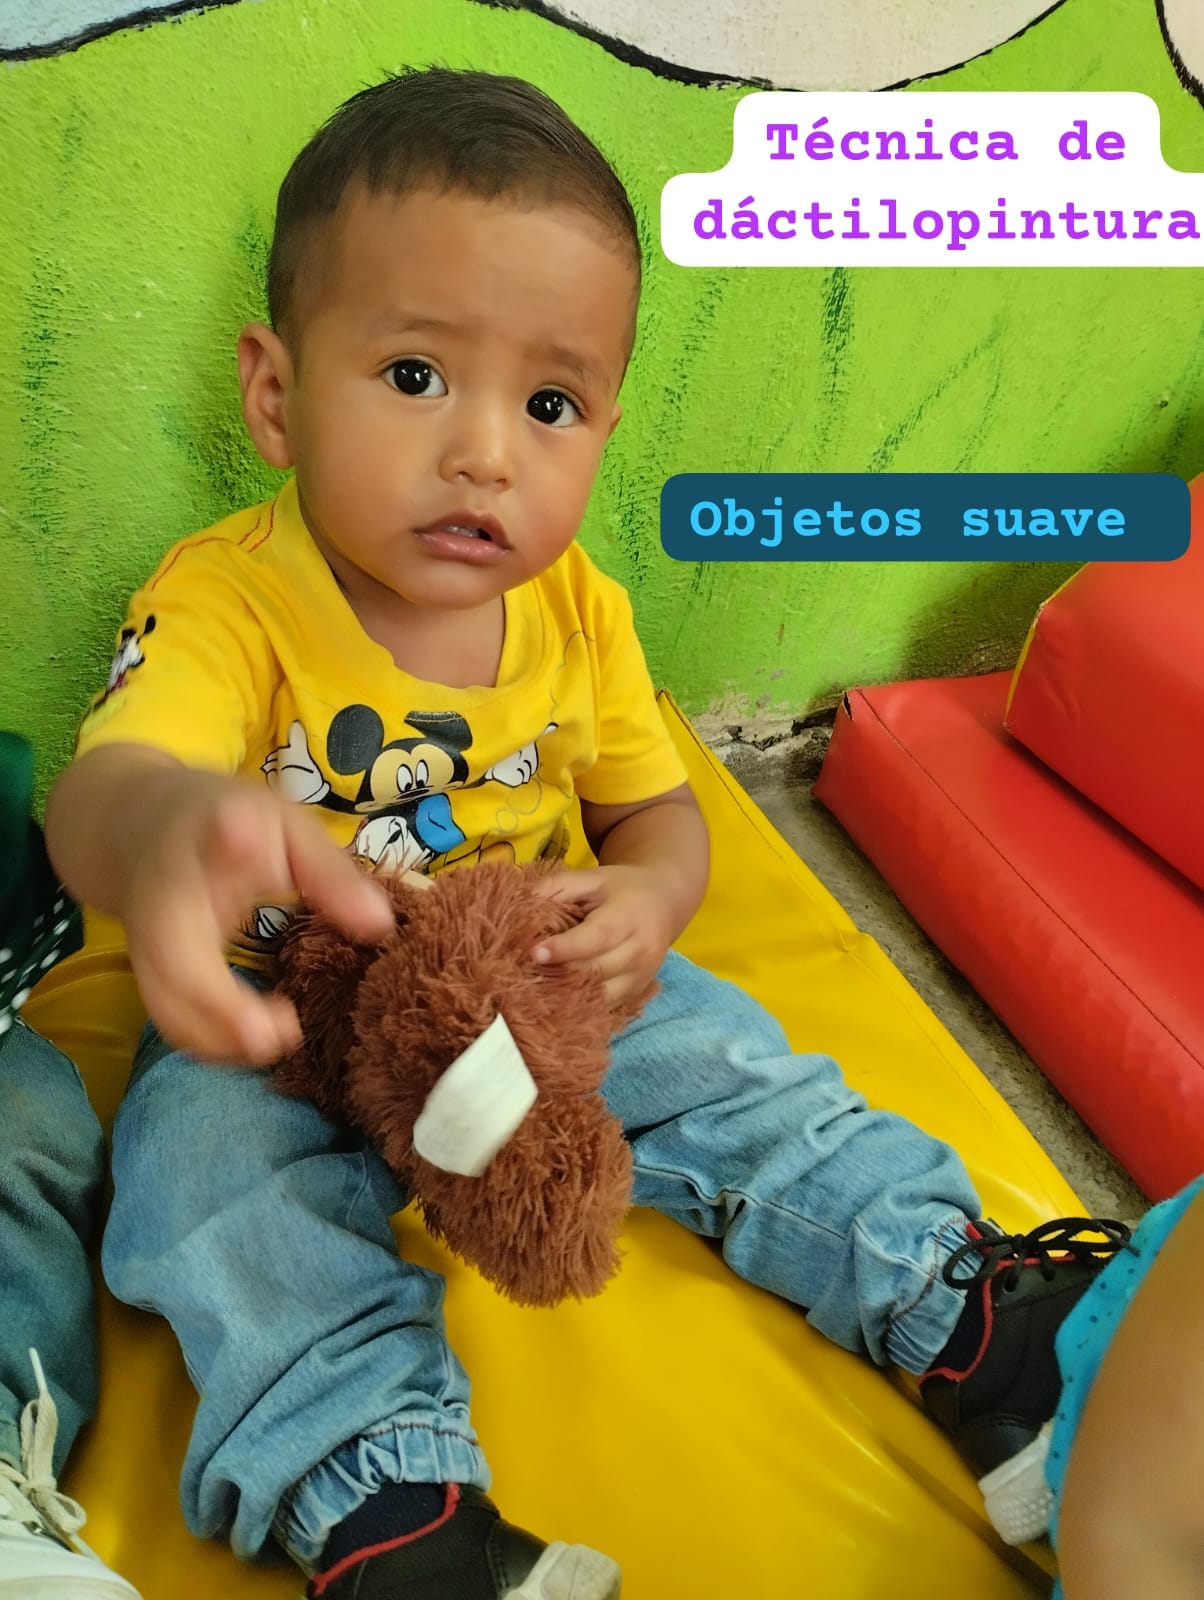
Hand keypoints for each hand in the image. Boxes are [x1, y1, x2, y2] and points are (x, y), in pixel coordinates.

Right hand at [120, 770, 392, 1065]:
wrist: (143, 827)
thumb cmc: (234, 826)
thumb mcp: (286, 828)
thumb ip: (328, 872)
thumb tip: (380, 924)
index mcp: (205, 842)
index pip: (216, 842)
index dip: (235, 845)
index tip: (251, 849)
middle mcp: (163, 896)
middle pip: (173, 957)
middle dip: (220, 1004)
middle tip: (284, 1031)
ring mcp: (144, 940)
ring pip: (166, 1003)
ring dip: (218, 1037)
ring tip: (282, 1038)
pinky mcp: (147, 972)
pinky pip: (171, 1017)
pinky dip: (211, 1040)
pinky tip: (256, 1040)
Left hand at [531, 864, 672, 1005]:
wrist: (664, 903)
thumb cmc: (620, 889)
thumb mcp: (592, 877)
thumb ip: (557, 886)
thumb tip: (518, 902)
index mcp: (629, 916)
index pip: (597, 936)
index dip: (566, 948)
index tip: (534, 953)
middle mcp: (641, 950)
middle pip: (597, 970)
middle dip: (560, 974)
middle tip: (522, 974)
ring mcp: (643, 976)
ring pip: (602, 996)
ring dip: (568, 997)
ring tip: (535, 990)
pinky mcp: (638, 993)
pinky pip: (606, 1007)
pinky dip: (581, 1007)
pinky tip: (555, 1002)